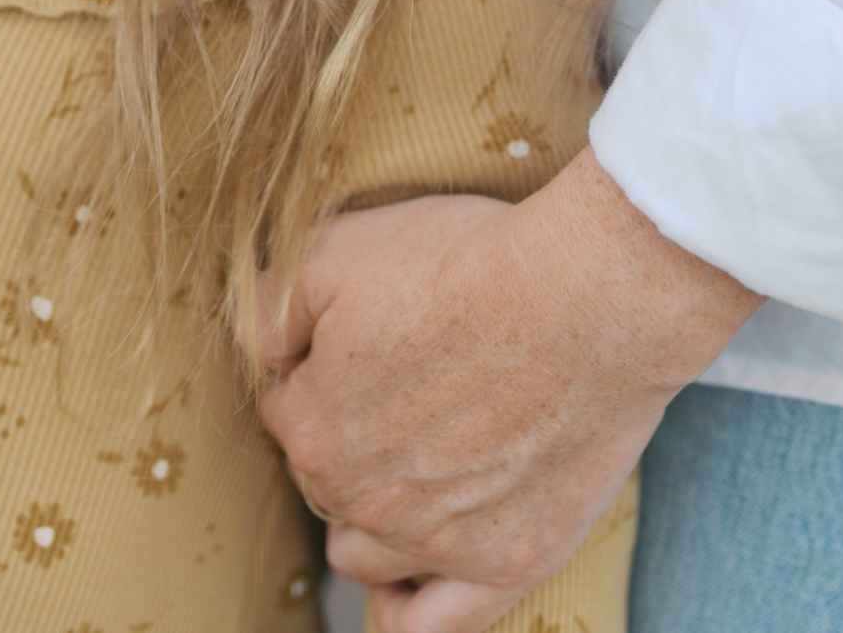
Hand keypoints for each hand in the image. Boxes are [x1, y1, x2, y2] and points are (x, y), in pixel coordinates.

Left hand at [255, 150, 762, 632]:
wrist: (587, 297)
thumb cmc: (466, 263)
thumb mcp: (338, 248)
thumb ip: (269, 306)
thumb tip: (255, 347)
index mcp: (313, 430)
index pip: (284, 408)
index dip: (315, 365)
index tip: (358, 337)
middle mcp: (364, 502)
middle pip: (325, 482)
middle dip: (344, 437)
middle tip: (397, 386)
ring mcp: (436, 543)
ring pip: (365, 556)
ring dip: (369, 519)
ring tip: (405, 471)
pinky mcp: (507, 563)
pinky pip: (433, 627)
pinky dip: (407, 611)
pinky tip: (404, 587)